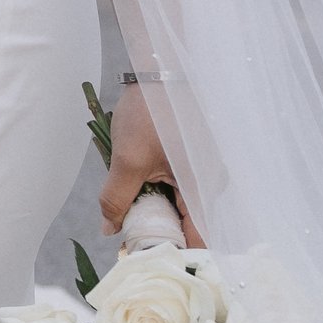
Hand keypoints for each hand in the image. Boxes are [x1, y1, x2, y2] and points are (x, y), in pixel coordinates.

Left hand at [99, 81, 203, 247]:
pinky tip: (141, 179)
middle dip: (157, 229)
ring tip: (130, 200)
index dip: (171, 253)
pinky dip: (161, 189)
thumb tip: (110, 230)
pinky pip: (181, 185)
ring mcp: (206, 170)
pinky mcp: (197, 158)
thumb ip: (117, 199)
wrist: (166, 66)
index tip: (143, 256)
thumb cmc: (153, 109)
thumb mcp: (127, 158)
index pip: (197, 241)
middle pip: (186, 224)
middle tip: (126, 228)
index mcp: (202, 188)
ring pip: (180, 204)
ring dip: (156, 207)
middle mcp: (211, 183)